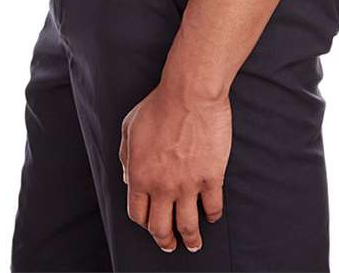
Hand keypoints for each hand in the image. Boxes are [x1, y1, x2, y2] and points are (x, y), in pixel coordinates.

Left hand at [119, 78, 231, 253]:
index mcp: (139, 176)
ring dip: (190, 240)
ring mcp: (188, 184)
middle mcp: (162, 187)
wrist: (190, 92)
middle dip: (165, 241)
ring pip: (188, 226)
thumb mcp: (129, 128)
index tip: (151, 226)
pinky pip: (213, 207)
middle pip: (161, 228)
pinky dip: (213, 216)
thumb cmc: (159, 105)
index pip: (138, 214)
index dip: (144, 223)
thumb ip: (125, 157)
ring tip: (194, 244)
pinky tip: (212, 215)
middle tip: (171, 245)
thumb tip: (127, 178)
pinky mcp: (211, 177)